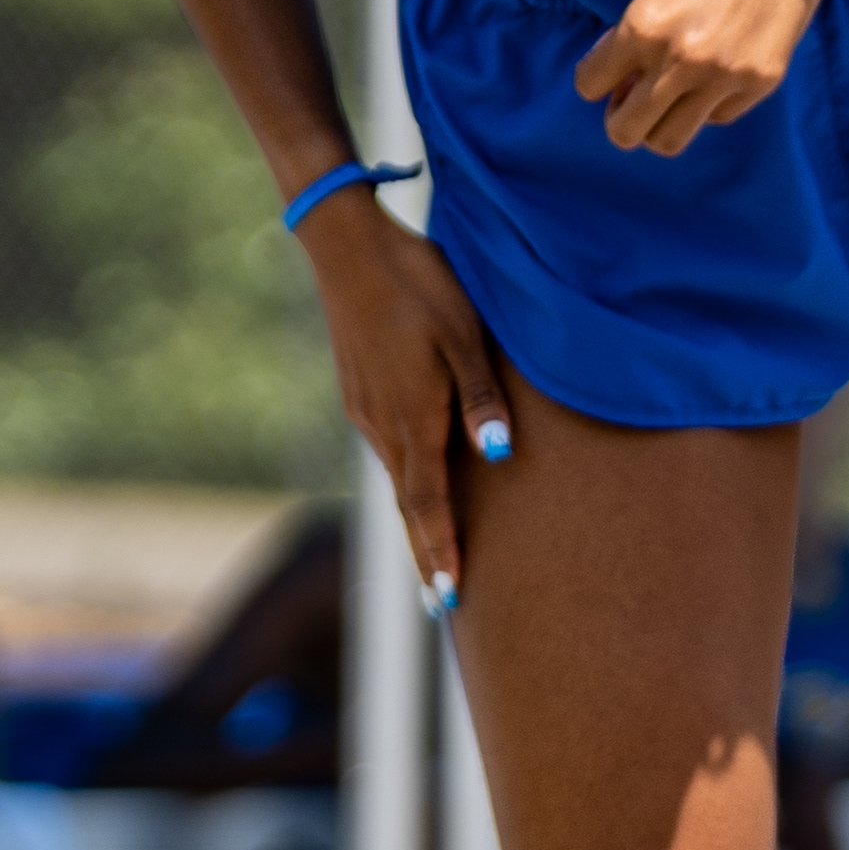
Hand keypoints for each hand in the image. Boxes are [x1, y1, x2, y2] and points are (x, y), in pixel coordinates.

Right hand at [298, 190, 513, 611]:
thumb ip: (481, 399)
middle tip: (444, 604)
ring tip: (435, 556)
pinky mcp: (358, 392)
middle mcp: (382, 424)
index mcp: (411, 416)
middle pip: (408, 504)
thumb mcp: (464, 335)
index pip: (427, 504)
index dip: (440, 552)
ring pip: (396, 477)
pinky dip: (405, 482)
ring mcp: (364, 409)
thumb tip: (500, 457)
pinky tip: (418, 486)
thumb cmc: (419, 283)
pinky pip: (386, 449)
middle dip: (428, 553)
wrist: (348, 245)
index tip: (449, 599)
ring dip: (417, 519)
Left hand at [576, 0, 828, 154]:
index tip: (611, 71)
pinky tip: (716, 72)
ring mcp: (724, 78)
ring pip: (669, 141)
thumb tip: (624, 71)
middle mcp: (680, 62)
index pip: (588, 85)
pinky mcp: (761, 84)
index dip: (596, 79)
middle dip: (620, 118)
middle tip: (633, 98)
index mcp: (643, 28)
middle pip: (624, 132)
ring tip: (670, 99)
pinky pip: (717, 118)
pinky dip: (708, 104)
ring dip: (660, 125)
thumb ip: (632, 27)